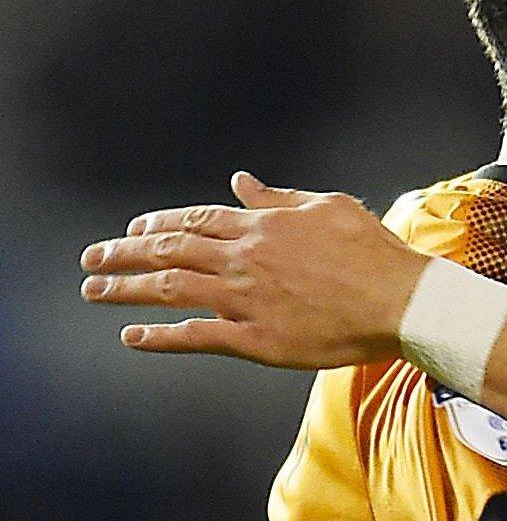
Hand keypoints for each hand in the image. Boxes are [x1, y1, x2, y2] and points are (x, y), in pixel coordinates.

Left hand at [79, 172, 426, 368]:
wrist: (402, 302)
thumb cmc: (375, 253)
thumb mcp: (330, 206)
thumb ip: (279, 197)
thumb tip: (241, 181)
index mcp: (264, 226)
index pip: (195, 220)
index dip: (158, 224)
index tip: (132, 229)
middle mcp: (245, 260)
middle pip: (169, 251)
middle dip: (123, 254)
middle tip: (90, 258)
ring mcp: (246, 300)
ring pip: (171, 290)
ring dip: (126, 289)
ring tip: (94, 291)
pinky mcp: (256, 339)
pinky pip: (196, 336)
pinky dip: (160, 337)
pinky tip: (133, 336)